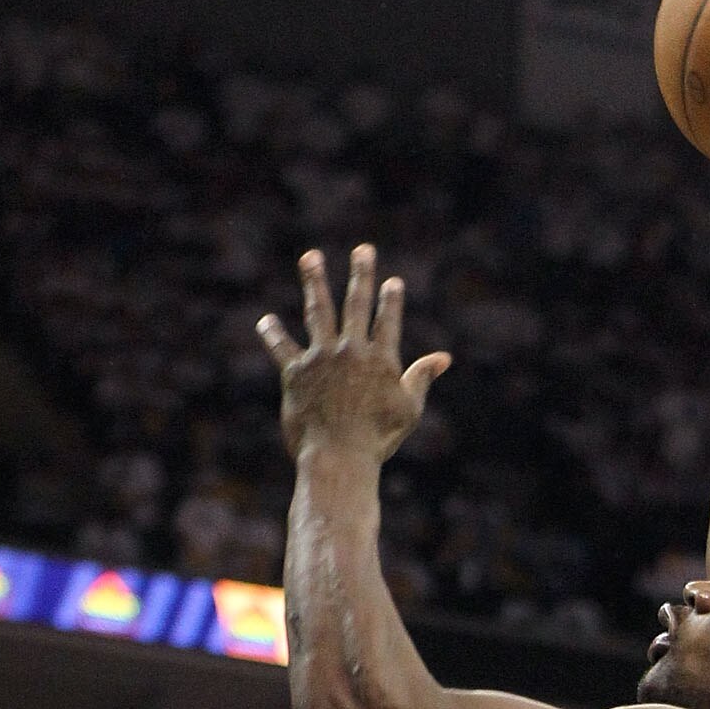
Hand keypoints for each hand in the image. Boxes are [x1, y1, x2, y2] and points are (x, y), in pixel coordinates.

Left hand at [259, 247, 451, 465]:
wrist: (338, 457)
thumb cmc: (377, 439)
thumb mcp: (408, 410)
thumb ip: (422, 378)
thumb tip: (443, 358)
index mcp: (381, 359)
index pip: (389, 320)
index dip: (391, 300)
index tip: (392, 283)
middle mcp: (351, 351)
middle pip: (357, 304)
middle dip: (361, 274)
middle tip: (363, 251)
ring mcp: (321, 358)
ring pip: (318, 310)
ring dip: (315, 281)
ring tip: (311, 258)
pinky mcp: (295, 372)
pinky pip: (281, 347)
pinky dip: (273, 334)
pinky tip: (265, 321)